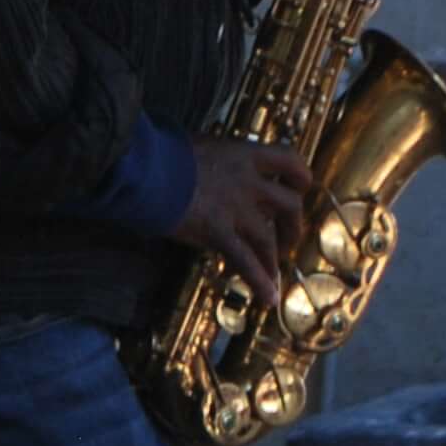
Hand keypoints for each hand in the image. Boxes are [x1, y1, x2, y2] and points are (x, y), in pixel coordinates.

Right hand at [173, 137, 309, 315]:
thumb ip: (213, 158)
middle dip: (293, 225)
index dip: (300, 176)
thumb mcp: (196, 145)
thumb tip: (206, 163)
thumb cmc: (162, 150)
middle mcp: (248, 182)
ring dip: (274, 259)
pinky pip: (245, 262)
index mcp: (244, 155)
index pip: (288, 160)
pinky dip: (259, 282)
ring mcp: (236, 209)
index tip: (300, 187)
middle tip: (286, 237)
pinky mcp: (218, 232)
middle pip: (290, 204)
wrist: (145, 167)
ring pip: (269, 239)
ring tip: (273, 272)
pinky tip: (268, 299)